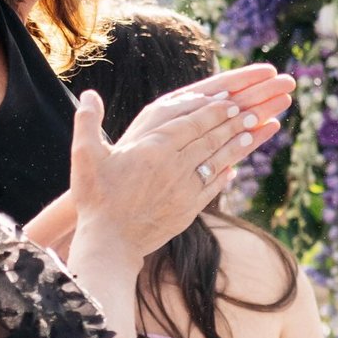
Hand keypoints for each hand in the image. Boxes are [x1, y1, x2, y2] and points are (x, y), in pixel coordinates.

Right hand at [89, 65, 291, 256]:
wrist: (110, 242)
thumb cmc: (95, 198)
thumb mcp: (84, 156)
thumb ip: (87, 122)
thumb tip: (89, 94)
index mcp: (153, 150)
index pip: (189, 124)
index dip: (211, 111)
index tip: (229, 101)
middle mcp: (174, 167)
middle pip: (209, 140)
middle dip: (232, 123)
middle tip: (251, 111)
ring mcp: (185, 190)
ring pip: (216, 161)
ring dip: (236, 146)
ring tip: (252, 132)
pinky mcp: (189, 210)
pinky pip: (212, 188)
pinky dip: (224, 176)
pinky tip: (233, 169)